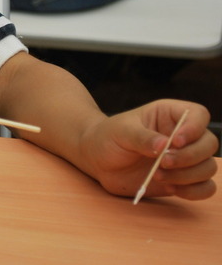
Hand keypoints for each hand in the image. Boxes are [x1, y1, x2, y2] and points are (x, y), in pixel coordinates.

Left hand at [79, 100, 217, 200]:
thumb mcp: (120, 132)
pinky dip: (194, 191)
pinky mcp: (182, 180)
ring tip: (157, 175)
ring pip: (209, 167)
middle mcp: (182, 136)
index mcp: (169, 115)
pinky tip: (171, 189)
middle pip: (208, 143)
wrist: (97, 160)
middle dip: (189, 157)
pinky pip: (205, 188)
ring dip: (188, 175)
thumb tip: (163, 145)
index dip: (194, 128)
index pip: (198, 114)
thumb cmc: (108, 137)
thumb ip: (141, 137)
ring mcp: (184, 159)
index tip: (174, 142)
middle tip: (162, 162)